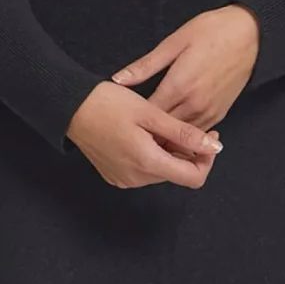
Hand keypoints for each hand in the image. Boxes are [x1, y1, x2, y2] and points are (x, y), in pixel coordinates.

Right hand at [66, 81, 223, 188]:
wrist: (69, 107)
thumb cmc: (108, 104)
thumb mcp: (151, 113)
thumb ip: (184, 133)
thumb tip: (215, 147)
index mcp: (148, 163)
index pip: (194, 178)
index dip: (207, 159)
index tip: (207, 137)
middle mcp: (136, 178)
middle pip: (178, 174)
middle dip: (187, 153)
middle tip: (183, 125)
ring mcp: (124, 179)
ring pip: (162, 171)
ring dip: (169, 153)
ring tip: (159, 127)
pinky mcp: (115, 176)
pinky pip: (144, 171)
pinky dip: (152, 156)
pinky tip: (144, 135)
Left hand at [109, 2, 259, 132]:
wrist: (251, 34)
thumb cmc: (212, 31)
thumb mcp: (174, 42)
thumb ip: (145, 66)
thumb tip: (118, 80)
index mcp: (179, 86)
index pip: (149, 116)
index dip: (133, 121)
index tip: (120, 122)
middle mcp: (194, 105)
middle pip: (164, 131)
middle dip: (147, 133)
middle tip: (130, 133)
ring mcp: (210, 112)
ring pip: (182, 137)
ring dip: (166, 138)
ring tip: (148, 137)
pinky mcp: (220, 114)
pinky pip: (197, 133)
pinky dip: (185, 136)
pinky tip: (173, 132)